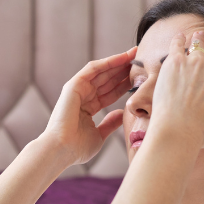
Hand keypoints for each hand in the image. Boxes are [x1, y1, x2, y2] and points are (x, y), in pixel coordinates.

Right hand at [38, 48, 135, 164]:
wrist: (61, 150)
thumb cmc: (77, 148)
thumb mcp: (99, 135)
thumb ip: (110, 123)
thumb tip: (121, 113)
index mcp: (87, 109)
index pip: (110, 93)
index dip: (124, 85)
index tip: (141, 78)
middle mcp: (82, 97)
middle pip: (107, 80)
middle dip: (124, 70)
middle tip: (142, 59)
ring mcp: (77, 90)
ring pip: (102, 71)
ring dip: (118, 61)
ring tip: (135, 53)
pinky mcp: (74, 85)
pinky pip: (93, 69)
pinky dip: (108, 62)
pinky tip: (123, 56)